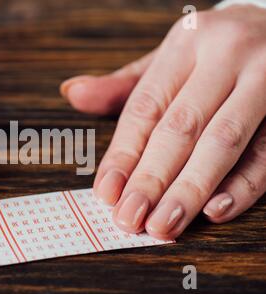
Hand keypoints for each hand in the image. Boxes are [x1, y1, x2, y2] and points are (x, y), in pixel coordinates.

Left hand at [60, 5, 265, 239]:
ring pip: (223, 142)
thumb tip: (72, 93)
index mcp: (185, 44)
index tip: (106, 193)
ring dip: (190, 189)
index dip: (123, 154)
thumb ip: (123, 85)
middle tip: (130, 219)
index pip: (145, 108)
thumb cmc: (211, 51)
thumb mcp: (167, 58)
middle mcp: (225, 56)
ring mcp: (265, 79)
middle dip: (151, 179)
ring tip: (163, 224)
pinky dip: (243, 184)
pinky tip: (215, 209)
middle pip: (180, 128)